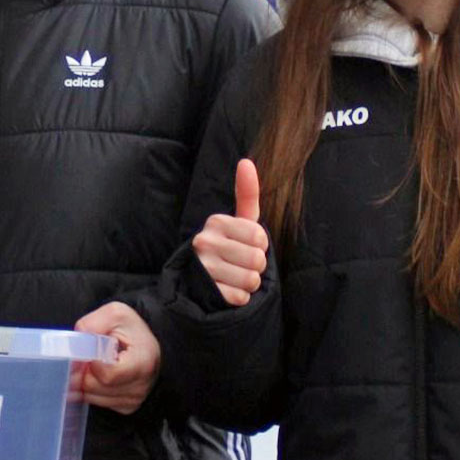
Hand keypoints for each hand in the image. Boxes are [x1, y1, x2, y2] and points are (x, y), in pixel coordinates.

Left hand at [74, 302, 159, 414]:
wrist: (145, 342)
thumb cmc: (131, 328)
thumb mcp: (114, 314)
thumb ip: (90, 326)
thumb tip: (72, 348)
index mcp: (143, 362)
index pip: (107, 374)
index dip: (91, 362)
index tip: (88, 350)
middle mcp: (141, 386)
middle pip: (94, 387)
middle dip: (84, 370)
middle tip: (88, 355)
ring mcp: (135, 399)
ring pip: (91, 397)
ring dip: (85, 380)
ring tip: (95, 363)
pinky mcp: (127, 407)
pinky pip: (97, 402)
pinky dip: (92, 389)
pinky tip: (100, 374)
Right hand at [191, 159, 268, 306]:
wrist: (200, 279)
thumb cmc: (229, 246)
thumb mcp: (238, 220)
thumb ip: (246, 194)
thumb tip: (246, 161)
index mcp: (216, 222)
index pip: (260, 236)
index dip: (260, 245)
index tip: (246, 245)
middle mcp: (205, 241)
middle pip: (257, 259)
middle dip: (256, 266)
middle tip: (240, 264)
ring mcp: (203, 267)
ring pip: (250, 280)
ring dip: (249, 283)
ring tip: (234, 277)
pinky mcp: (204, 291)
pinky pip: (240, 297)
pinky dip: (240, 298)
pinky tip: (227, 290)